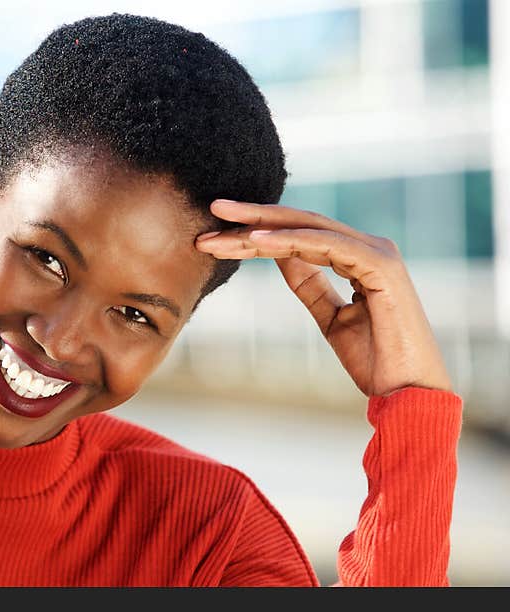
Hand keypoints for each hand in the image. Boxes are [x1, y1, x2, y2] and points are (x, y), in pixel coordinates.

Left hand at [195, 200, 452, 396]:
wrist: (408, 394)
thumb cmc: (375, 360)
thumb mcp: (329, 316)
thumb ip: (308, 282)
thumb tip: (280, 254)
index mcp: (358, 257)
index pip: (298, 236)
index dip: (255, 234)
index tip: (215, 237)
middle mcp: (368, 247)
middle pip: (300, 224)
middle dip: (253, 217)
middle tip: (212, 209)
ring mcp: (377, 253)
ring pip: (307, 229)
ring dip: (261, 226)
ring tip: (222, 222)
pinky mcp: (381, 265)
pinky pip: (326, 245)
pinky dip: (289, 240)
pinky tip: (255, 241)